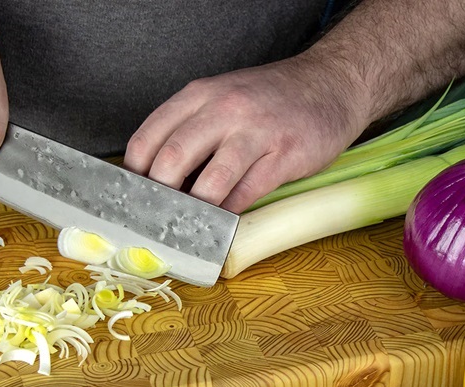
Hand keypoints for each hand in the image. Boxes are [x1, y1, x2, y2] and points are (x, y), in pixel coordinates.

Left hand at [123, 57, 369, 212]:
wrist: (332, 83)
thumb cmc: (269, 99)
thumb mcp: (221, 98)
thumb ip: (190, 129)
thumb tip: (156, 180)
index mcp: (199, 95)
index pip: (148, 138)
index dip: (134, 176)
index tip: (132, 200)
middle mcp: (223, 109)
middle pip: (172, 161)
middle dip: (160, 198)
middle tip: (158, 219)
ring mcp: (256, 131)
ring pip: (210, 183)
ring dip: (196, 212)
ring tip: (190, 226)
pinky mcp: (285, 154)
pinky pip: (247, 193)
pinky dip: (231, 212)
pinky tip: (226, 219)